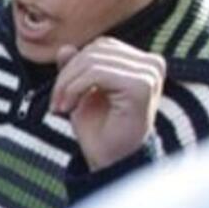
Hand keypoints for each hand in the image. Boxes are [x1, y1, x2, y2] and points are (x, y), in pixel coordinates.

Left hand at [51, 38, 165, 170]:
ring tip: (61, 107)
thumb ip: (76, 68)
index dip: (73, 66)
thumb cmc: (99, 128)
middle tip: (56, 103)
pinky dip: (74, 89)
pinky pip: (96, 73)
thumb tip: (65, 48)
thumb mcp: (80, 91)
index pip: (100, 46)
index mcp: (141, 62)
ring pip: (92, 61)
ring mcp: (150, 73)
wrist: (110, 161)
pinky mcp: (142, 85)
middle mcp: (152, 64)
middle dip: (67, 75)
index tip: (59, 95)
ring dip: (67, 84)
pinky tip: (68, 108)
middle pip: (95, 51)